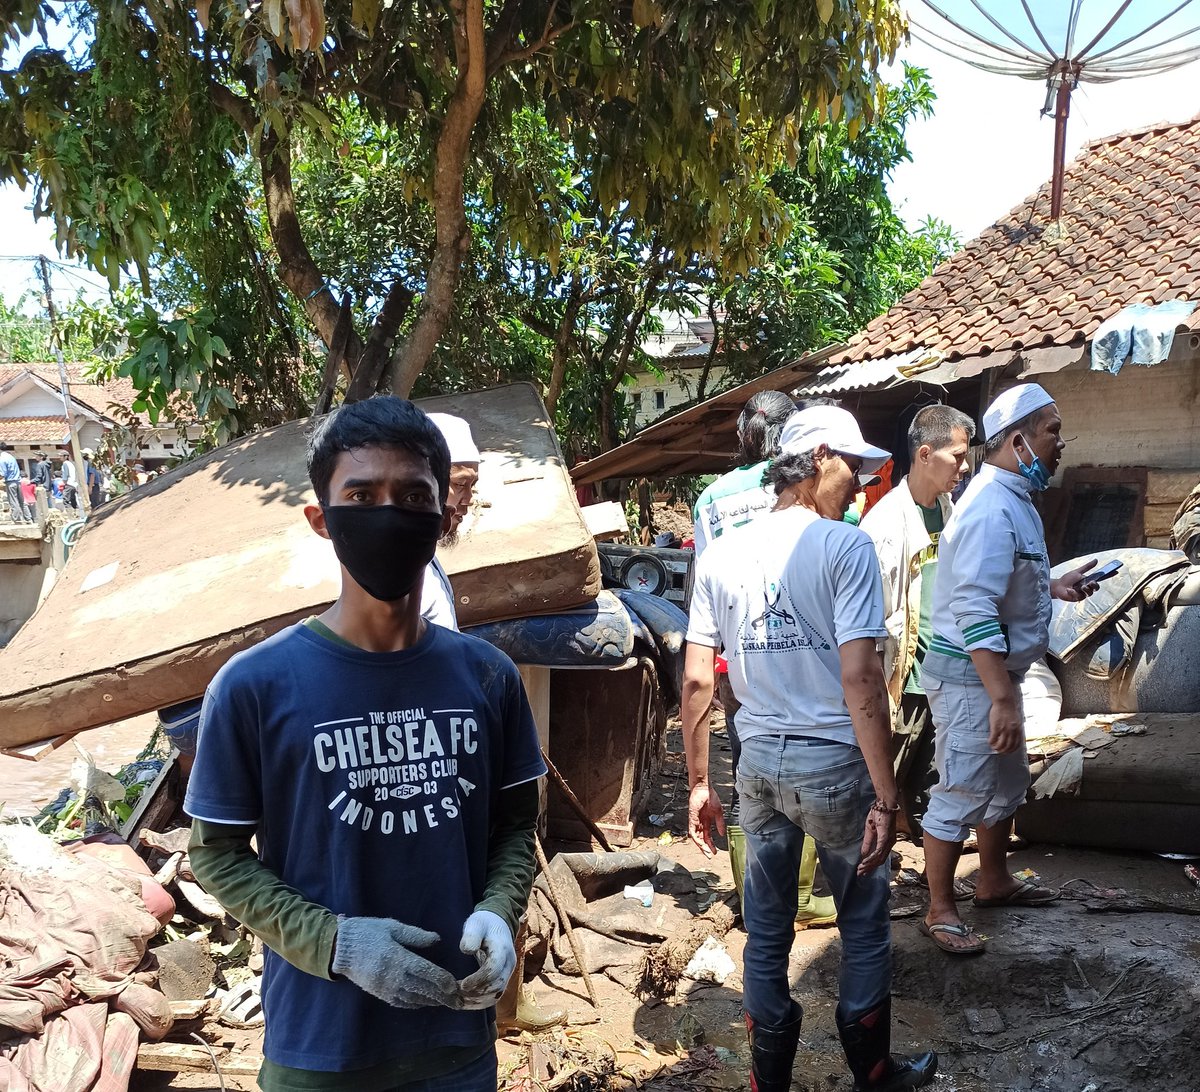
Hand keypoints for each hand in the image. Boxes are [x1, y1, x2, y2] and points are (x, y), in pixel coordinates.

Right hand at [331, 916, 459, 1008]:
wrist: (339, 948)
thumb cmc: (367, 932)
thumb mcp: (392, 927)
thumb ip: (415, 935)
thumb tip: (437, 939)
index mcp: (399, 957)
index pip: (427, 972)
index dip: (443, 981)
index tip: (455, 986)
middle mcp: (394, 976)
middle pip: (423, 989)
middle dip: (442, 997)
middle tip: (457, 1002)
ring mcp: (385, 987)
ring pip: (413, 998)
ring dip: (430, 1001)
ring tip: (445, 1003)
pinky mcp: (379, 992)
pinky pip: (400, 1002)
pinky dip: (414, 1004)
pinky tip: (423, 1002)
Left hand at [457, 910, 515, 1009]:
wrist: (497, 923)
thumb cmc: (484, 923)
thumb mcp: (476, 923)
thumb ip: (471, 935)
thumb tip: (466, 950)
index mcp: (502, 949)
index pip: (493, 970)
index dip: (478, 980)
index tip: (461, 985)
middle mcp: (508, 964)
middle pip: (496, 986)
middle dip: (476, 994)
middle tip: (456, 994)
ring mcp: (507, 973)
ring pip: (496, 995)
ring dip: (478, 1001)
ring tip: (459, 1001)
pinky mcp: (503, 979)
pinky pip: (495, 996)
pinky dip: (481, 1003)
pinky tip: (466, 1002)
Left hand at [688, 782, 725, 857]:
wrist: (704, 788)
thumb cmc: (710, 797)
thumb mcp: (718, 812)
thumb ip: (720, 823)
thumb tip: (722, 835)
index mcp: (706, 822)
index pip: (707, 837)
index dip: (711, 845)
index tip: (715, 853)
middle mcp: (700, 823)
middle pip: (701, 839)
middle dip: (705, 848)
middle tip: (709, 856)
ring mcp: (695, 821)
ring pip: (696, 837)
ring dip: (701, 845)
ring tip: (706, 852)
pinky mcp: (691, 818)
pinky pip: (692, 830)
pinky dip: (695, 837)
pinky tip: (699, 843)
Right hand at [857, 806, 896, 875]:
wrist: (883, 805)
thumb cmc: (878, 815)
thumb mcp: (870, 830)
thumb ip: (867, 842)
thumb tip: (863, 854)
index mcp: (886, 842)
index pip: (879, 858)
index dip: (870, 865)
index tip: (862, 870)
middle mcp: (889, 844)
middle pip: (879, 861)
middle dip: (869, 868)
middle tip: (860, 873)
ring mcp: (888, 841)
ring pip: (879, 858)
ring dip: (869, 864)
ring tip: (861, 869)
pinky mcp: (885, 837)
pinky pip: (878, 850)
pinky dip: (871, 857)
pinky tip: (865, 861)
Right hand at [987, 697, 1023, 754]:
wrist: (1005, 702)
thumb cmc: (1010, 709)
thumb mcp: (1017, 720)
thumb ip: (1016, 728)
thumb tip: (1015, 734)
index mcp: (1018, 730)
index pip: (1017, 745)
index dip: (1012, 750)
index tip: (1007, 751)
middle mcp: (1012, 732)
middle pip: (1009, 746)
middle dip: (1004, 751)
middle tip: (999, 751)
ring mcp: (1004, 730)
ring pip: (1001, 744)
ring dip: (997, 748)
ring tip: (993, 747)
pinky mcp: (996, 727)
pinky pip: (993, 738)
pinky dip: (991, 742)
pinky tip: (989, 742)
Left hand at [1052, 558, 1098, 601]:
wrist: (1057, 586)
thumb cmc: (1067, 579)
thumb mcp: (1077, 572)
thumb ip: (1087, 567)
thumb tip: (1096, 560)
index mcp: (1087, 583)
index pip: (1096, 585)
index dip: (1096, 583)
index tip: (1094, 580)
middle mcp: (1086, 590)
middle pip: (1094, 590)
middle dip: (1093, 586)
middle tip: (1090, 582)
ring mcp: (1082, 595)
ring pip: (1089, 594)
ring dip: (1086, 589)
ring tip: (1082, 586)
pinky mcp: (1076, 599)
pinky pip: (1079, 596)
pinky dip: (1073, 592)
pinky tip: (1068, 589)